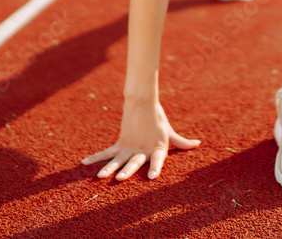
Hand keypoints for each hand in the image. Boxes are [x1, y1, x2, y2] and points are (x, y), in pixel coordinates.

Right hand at [81, 96, 200, 180]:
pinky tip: (83, 163)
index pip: (157, 159)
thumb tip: (198, 144)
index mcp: (157, 148)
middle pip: (134, 161)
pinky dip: (95, 157)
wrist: (143, 103)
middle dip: (127, 170)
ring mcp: (129, 147)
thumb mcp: (170, 133)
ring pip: (118, 159)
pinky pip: (106, 152)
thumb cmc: (158, 121)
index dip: (155, 167)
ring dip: (109, 168)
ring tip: (100, 177)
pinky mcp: (120, 143)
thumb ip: (182, 142)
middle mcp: (142, 150)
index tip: (152, 177)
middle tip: (120, 179)